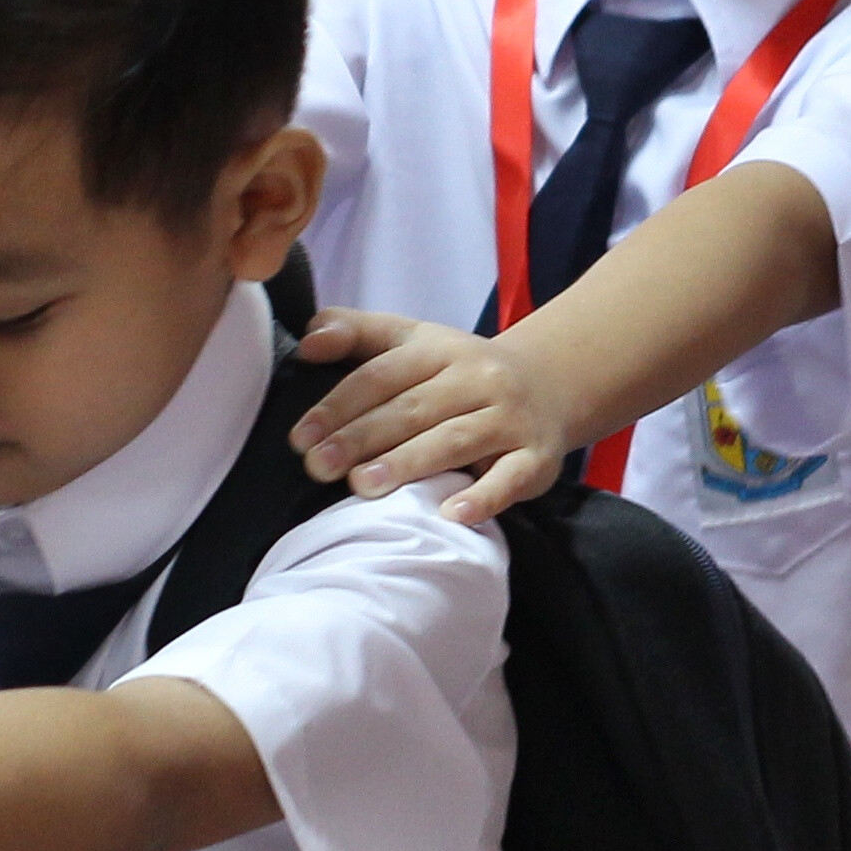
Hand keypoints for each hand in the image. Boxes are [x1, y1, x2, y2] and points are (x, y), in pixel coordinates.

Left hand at [288, 309, 582, 521]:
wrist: (549, 384)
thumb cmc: (459, 372)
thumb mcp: (412, 341)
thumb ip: (357, 334)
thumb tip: (307, 340)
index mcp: (439, 349)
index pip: (383, 374)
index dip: (339, 405)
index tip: (302, 437)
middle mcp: (477, 378)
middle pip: (413, 408)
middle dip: (362, 438)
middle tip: (319, 466)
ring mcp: (509, 417)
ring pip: (455, 440)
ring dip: (408, 463)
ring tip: (362, 486)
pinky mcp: (535, 456)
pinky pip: (511, 478)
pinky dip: (484, 498)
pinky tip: (453, 516)